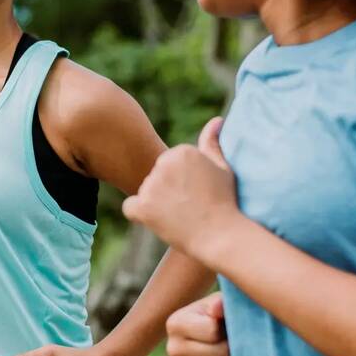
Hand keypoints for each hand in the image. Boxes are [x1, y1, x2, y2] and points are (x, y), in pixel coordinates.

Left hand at [122, 117, 239, 259]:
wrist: (221, 235)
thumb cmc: (225, 202)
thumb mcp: (222, 168)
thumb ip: (212, 143)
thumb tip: (216, 120)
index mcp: (181, 151)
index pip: (167, 166)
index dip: (180, 183)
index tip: (196, 194)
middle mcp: (163, 163)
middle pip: (154, 178)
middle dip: (166, 192)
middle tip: (188, 207)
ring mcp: (151, 185)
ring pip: (144, 193)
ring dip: (155, 204)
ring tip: (180, 216)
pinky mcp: (143, 206)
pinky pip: (130, 208)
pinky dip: (140, 216)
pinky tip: (161, 221)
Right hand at [165, 292, 233, 355]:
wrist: (210, 331)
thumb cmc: (217, 313)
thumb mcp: (219, 302)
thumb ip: (220, 303)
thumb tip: (216, 309)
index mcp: (176, 323)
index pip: (213, 332)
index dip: (228, 328)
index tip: (227, 323)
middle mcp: (172, 347)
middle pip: (219, 352)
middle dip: (233, 346)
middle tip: (236, 339)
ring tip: (232, 350)